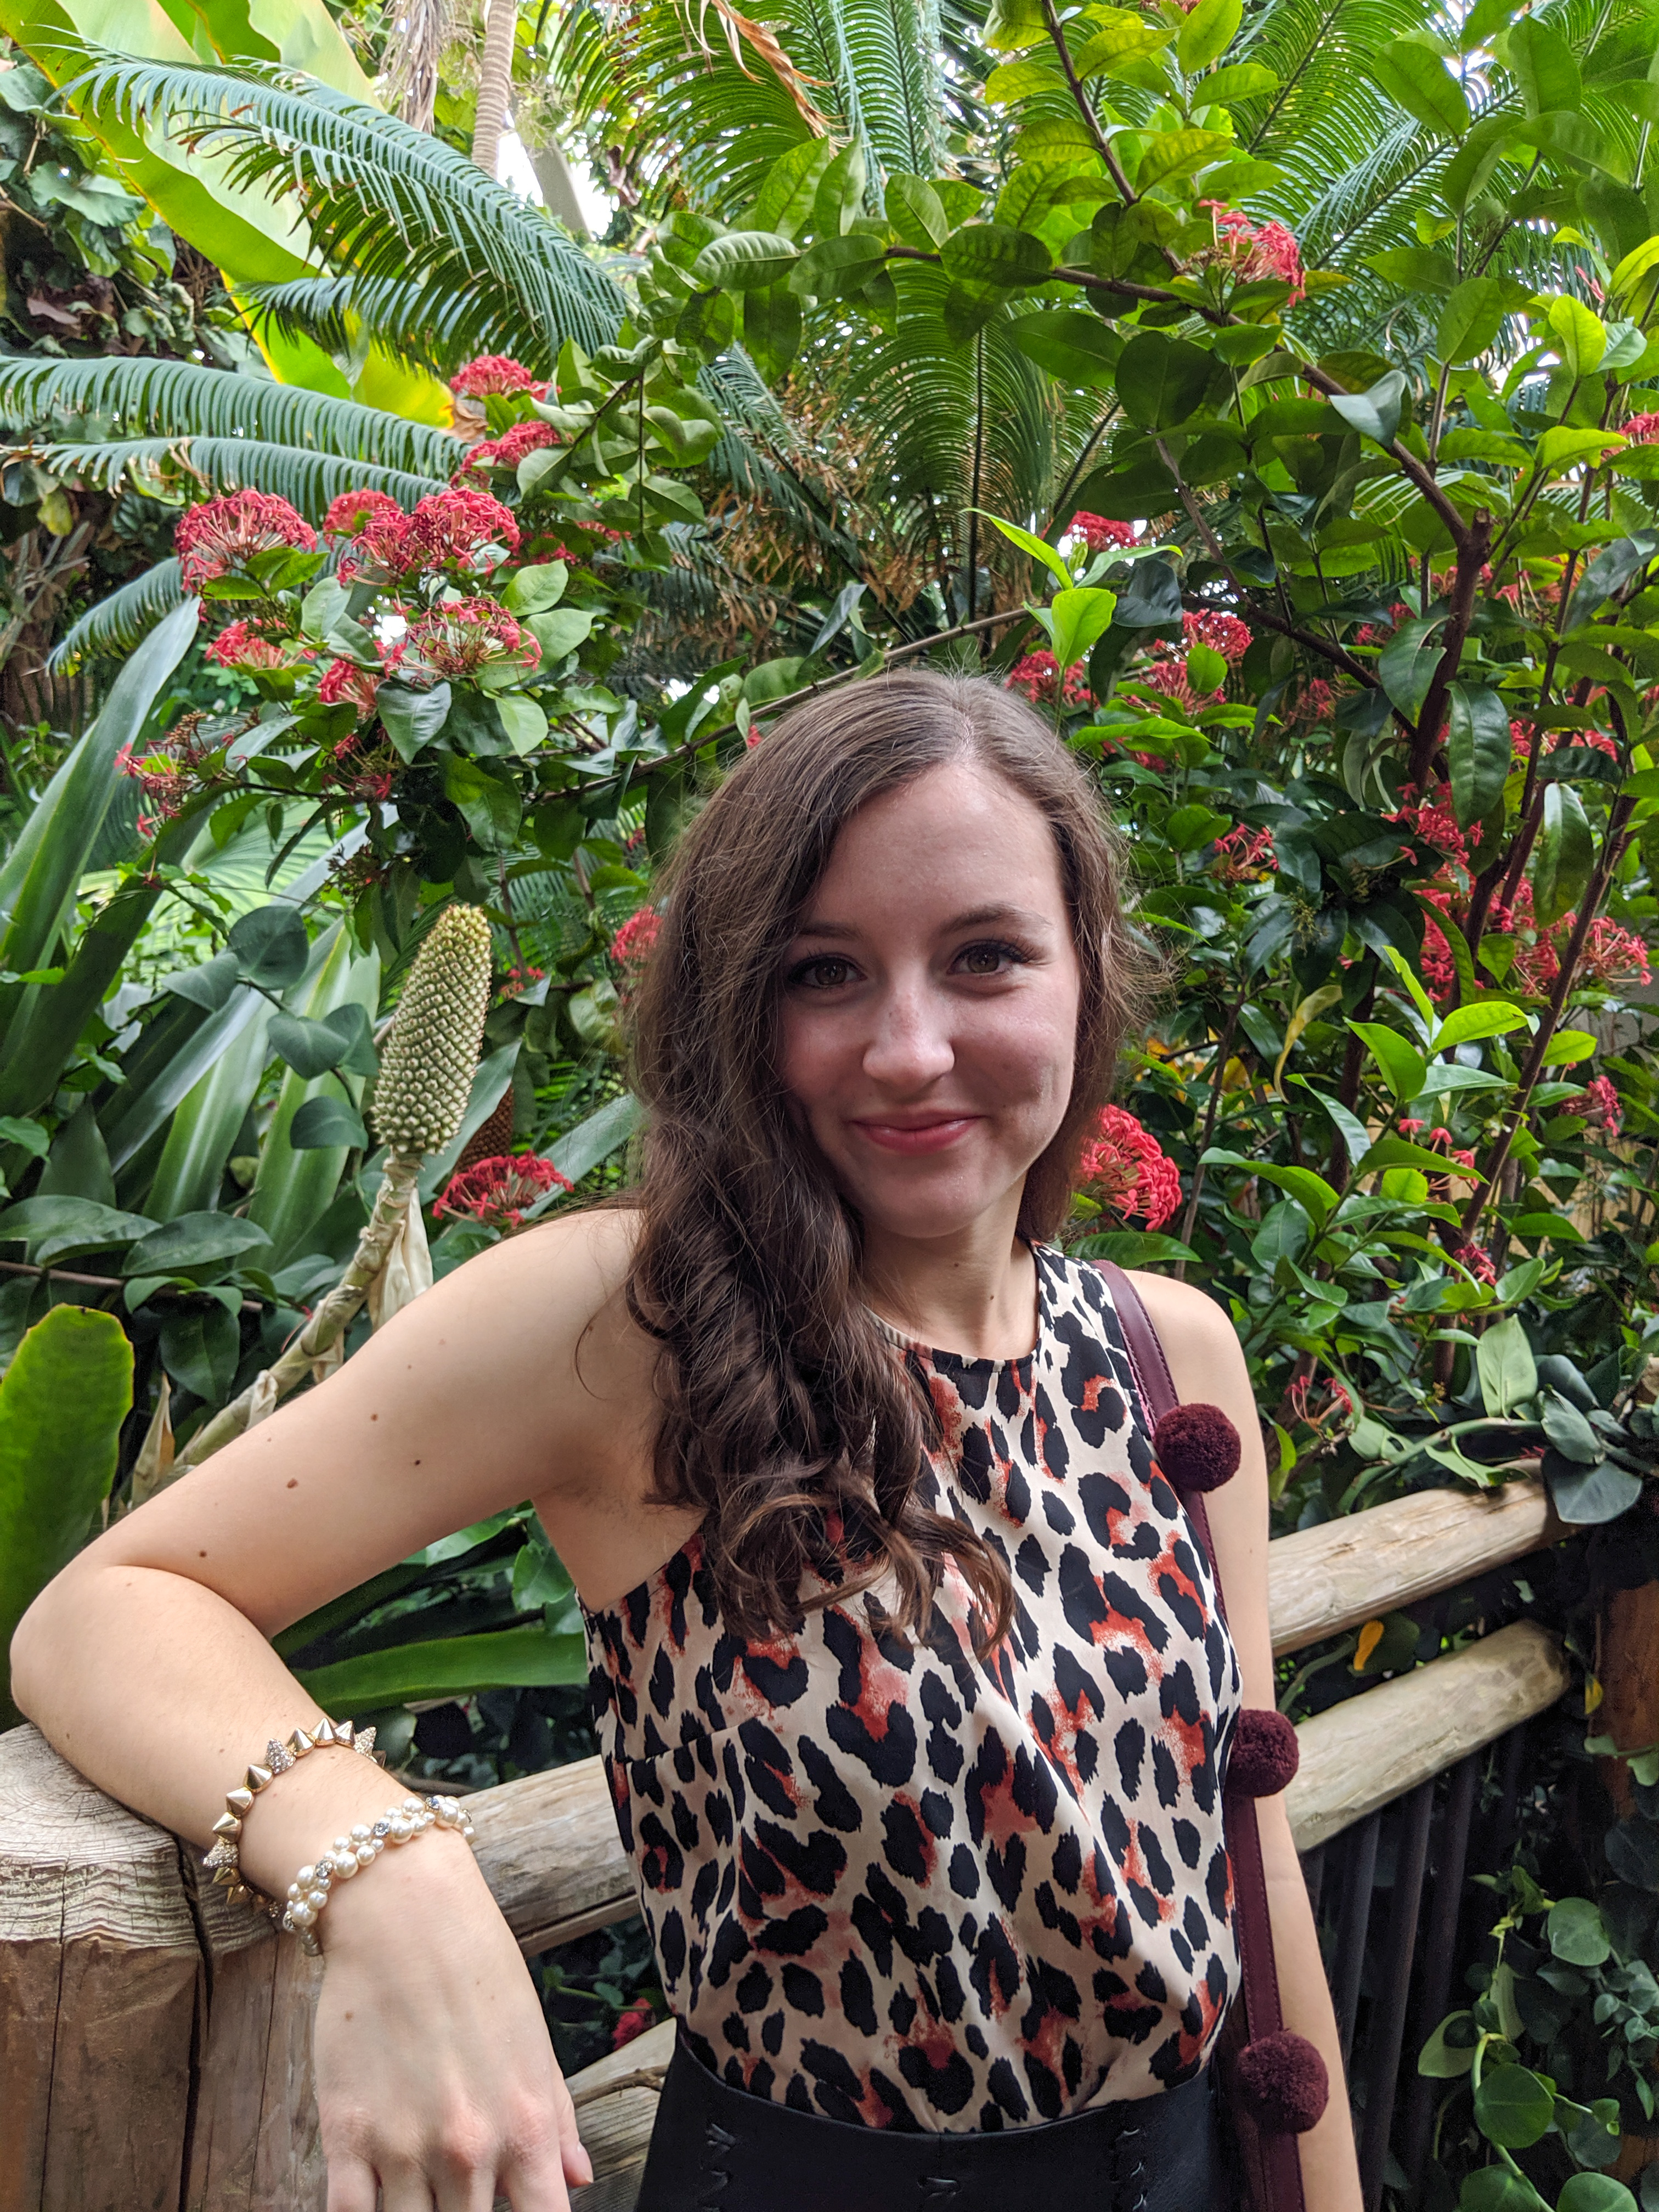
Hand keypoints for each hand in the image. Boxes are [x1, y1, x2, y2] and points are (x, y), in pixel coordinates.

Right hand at [311, 1835, 593, 2210]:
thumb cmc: (477, 1970)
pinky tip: (373, 2199)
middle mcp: (469, 2149)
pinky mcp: (345, 2139)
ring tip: (419, 2187)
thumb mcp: (534, 2042)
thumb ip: (557, 2120)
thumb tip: (577, 2181)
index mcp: (524, 2127)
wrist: (405, 1914)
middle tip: (459, 2189)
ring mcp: (403, 2149)